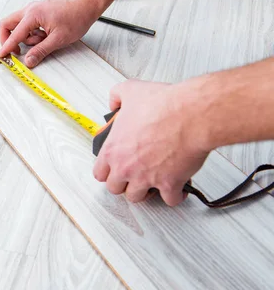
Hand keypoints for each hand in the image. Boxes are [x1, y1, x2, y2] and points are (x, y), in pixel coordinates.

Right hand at [0, 0, 101, 67]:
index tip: (0, 57)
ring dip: (26, 38)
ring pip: (18, 26)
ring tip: (43, 41)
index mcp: (32, 15)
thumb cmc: (76, 16)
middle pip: (7, 25)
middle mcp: (30, 10)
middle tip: (16, 51)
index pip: (13, 35)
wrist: (87, 3)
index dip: (5, 48)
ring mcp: (34, 10)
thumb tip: (28, 61)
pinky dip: (32, 33)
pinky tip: (45, 36)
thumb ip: (40, 51)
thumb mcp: (58, 39)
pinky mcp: (39, 12)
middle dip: (8, 39)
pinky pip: (27, 24)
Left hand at [92, 80, 211, 205]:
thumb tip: (114, 103)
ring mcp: (146, 178)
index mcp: (113, 149)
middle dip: (124, 183)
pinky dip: (175, 196)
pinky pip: (170, 200)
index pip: (99, 172)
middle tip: (133, 175)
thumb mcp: (130, 90)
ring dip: (145, 191)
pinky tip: (177, 188)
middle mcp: (126, 167)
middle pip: (115, 189)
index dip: (107, 171)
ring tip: (151, 182)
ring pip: (138, 198)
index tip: (114, 169)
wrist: (190, 114)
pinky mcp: (169, 184)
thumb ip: (116, 96)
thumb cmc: (163, 104)